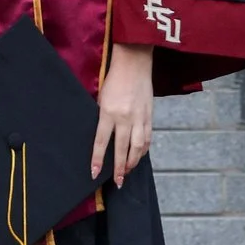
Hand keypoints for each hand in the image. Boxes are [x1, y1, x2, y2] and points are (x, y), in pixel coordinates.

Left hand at [93, 41, 155, 186]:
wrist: (134, 62)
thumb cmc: (114, 78)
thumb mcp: (102, 97)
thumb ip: (102, 116)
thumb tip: (102, 136)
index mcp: (109, 112)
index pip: (102, 142)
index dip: (98, 160)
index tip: (94, 173)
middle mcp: (125, 117)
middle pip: (122, 149)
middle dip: (119, 168)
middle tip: (118, 182)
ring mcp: (139, 117)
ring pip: (138, 147)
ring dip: (133, 162)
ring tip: (128, 171)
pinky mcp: (149, 115)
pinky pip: (147, 137)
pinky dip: (143, 149)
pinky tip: (139, 155)